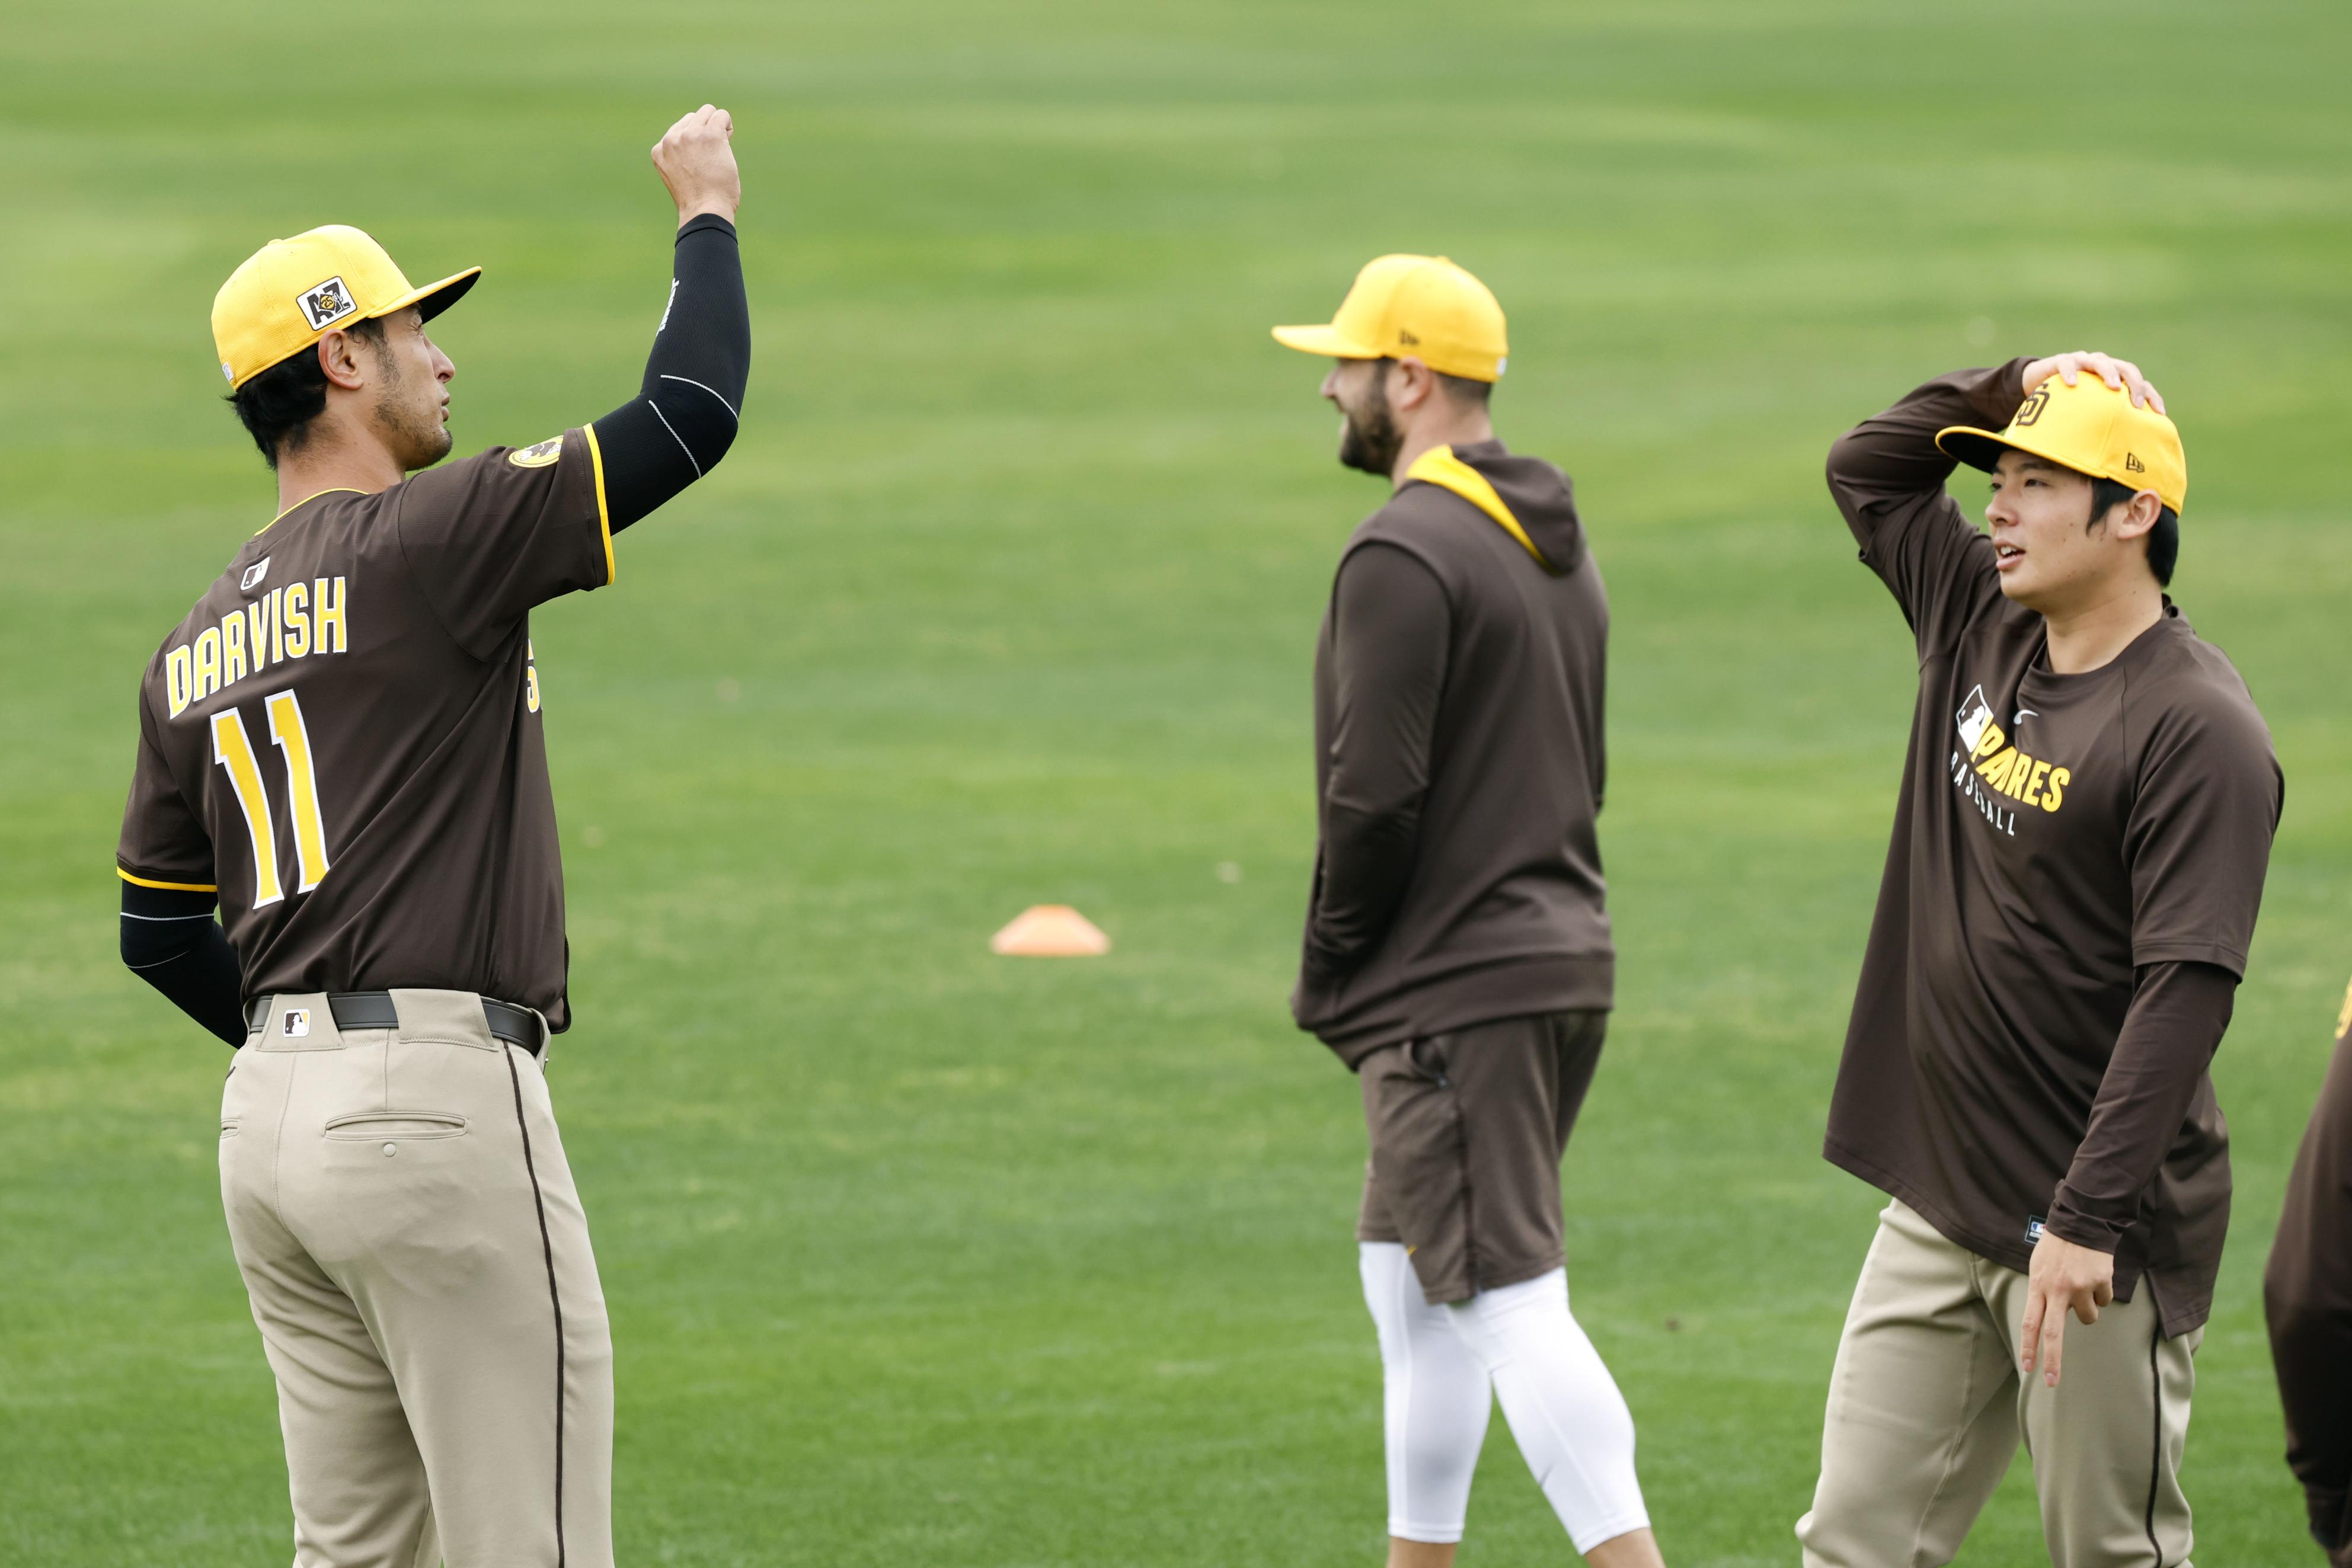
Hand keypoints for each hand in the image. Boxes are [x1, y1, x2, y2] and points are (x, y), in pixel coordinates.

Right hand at [652, 104, 739, 226]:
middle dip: (706, 130)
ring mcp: (689, 135)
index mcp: (660, 149)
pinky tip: (728, 139)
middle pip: (693, 117)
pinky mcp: (709, 134)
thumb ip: (680, 157)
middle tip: (714, 152)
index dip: (695, 140)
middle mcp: (671, 139)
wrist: (704, 210)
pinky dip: (727, 125)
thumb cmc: (697, 200)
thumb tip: (697, 145)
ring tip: (721, 147)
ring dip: (718, 126)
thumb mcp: (677, 175)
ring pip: (707, 111)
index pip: (679, 130)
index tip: (701, 157)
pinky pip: (721, 115)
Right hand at [2019, 351, 2165, 414]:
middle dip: (2135, 384)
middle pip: (2127, 369)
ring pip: (2101, 362)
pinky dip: (2070, 372)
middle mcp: (2103, 366)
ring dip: (2109, 373)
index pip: (2140, 382)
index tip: (2160, 414)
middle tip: (2137, 404)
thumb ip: (2102, 420)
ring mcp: (2083, 361)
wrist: (2038, 379)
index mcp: (2114, 376)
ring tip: (2113, 386)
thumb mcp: (2088, 409)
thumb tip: (2118, 452)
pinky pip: (2067, 364)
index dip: (2152, 396)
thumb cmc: (2068, 399)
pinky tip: (2072, 383)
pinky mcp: (2061, 361)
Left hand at [2019, 1230, 2114, 1387]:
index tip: (2029, 1368)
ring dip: (2087, 1309)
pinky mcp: (2100, 1282)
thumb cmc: (2055, 1248)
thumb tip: (2047, 1320)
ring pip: (2088, 1317)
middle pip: (2054, 1334)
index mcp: (2038, 1286)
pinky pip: (2104, 1301)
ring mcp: (2080, 1287)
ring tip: (2082, 1286)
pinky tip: (2094, 1275)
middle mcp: (2057, 1290)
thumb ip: (2041, 1293)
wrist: (2081, 1223)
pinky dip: (2101, 1293)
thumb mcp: (2038, 1267)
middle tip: (2052, 1382)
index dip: (2029, 1347)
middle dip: (2053, 1360)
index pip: (2030, 1322)